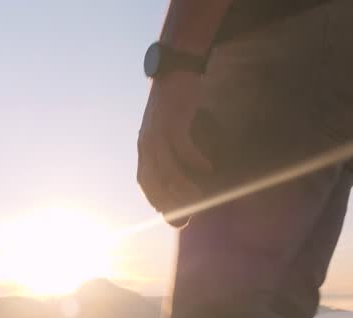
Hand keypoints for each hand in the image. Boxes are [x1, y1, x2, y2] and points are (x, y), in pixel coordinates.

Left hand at [137, 71, 214, 224]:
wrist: (175, 68)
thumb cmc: (176, 103)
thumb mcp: (166, 127)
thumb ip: (169, 149)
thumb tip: (185, 172)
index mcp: (144, 146)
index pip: (145, 181)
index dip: (157, 200)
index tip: (172, 214)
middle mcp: (147, 141)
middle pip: (154, 181)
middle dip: (170, 201)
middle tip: (189, 212)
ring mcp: (158, 131)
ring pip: (167, 169)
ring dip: (183, 187)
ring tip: (200, 196)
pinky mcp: (173, 120)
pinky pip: (183, 147)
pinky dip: (195, 161)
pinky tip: (208, 168)